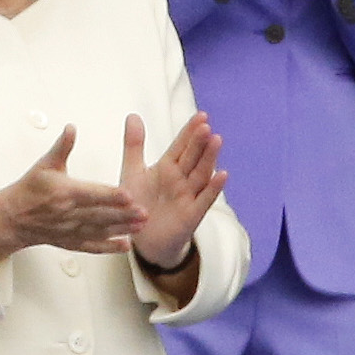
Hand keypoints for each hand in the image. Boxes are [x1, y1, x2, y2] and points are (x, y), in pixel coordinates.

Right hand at [0, 126, 146, 261]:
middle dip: (123, 214)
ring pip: (100, 230)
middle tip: (144, 213)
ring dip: (122, 229)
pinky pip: (92, 246)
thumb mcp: (45, 164)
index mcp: (64, 193)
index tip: (128, 194)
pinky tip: (124, 245)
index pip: (91, 193)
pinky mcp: (71, 242)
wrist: (11, 218)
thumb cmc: (28, 191)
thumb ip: (62, 146)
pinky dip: (108, 247)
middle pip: (100, 214)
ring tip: (140, 226)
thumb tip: (71, 129)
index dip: (110, 195)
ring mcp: (70, 230)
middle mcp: (68, 213)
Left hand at [123, 111, 227, 278]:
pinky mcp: (192, 214)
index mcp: (168, 167)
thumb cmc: (139, 203)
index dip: (190, 131)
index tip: (201, 116)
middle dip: (199, 142)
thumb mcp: (133, 171)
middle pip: (193, 157)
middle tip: (206, 126)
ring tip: (217, 140)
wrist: (144, 240)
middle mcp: (181, 179)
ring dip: (209, 158)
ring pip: (201, 173)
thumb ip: (134, 144)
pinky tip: (222, 174)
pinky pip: (204, 199)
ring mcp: (189, 196)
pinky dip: (213, 188)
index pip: (182, 145)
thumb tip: (134, 115)